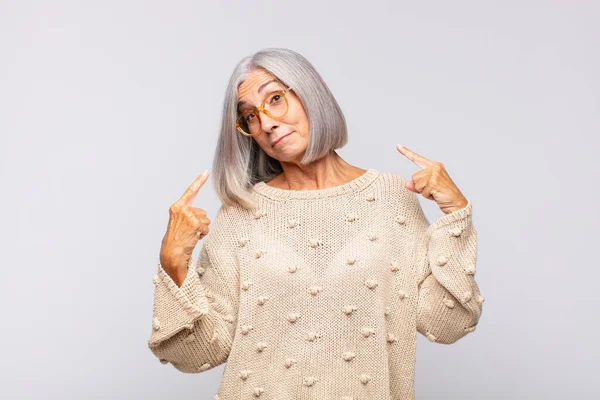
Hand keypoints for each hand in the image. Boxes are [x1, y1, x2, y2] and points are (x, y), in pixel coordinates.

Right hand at [160, 170, 210, 284]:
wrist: (171, 253)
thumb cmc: (176, 239)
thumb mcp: (179, 223)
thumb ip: (188, 215)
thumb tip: (204, 216)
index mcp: (177, 207)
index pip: (190, 191)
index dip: (199, 181)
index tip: (206, 171)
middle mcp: (181, 209)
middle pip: (202, 212)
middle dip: (200, 222)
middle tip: (189, 231)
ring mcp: (188, 216)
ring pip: (206, 219)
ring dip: (201, 229)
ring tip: (190, 235)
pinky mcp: (194, 223)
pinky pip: (207, 227)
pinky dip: (203, 234)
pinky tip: (194, 238)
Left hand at [396, 144, 467, 214]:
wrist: (456, 203)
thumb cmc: (442, 195)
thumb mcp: (427, 189)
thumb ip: (416, 185)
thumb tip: (406, 183)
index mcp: (434, 166)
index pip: (417, 158)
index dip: (406, 152)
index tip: (397, 146)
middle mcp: (435, 167)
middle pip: (414, 177)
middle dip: (420, 187)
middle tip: (433, 190)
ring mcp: (435, 174)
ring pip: (417, 184)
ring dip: (424, 192)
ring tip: (435, 192)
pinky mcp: (434, 182)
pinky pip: (422, 191)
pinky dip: (427, 196)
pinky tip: (436, 195)